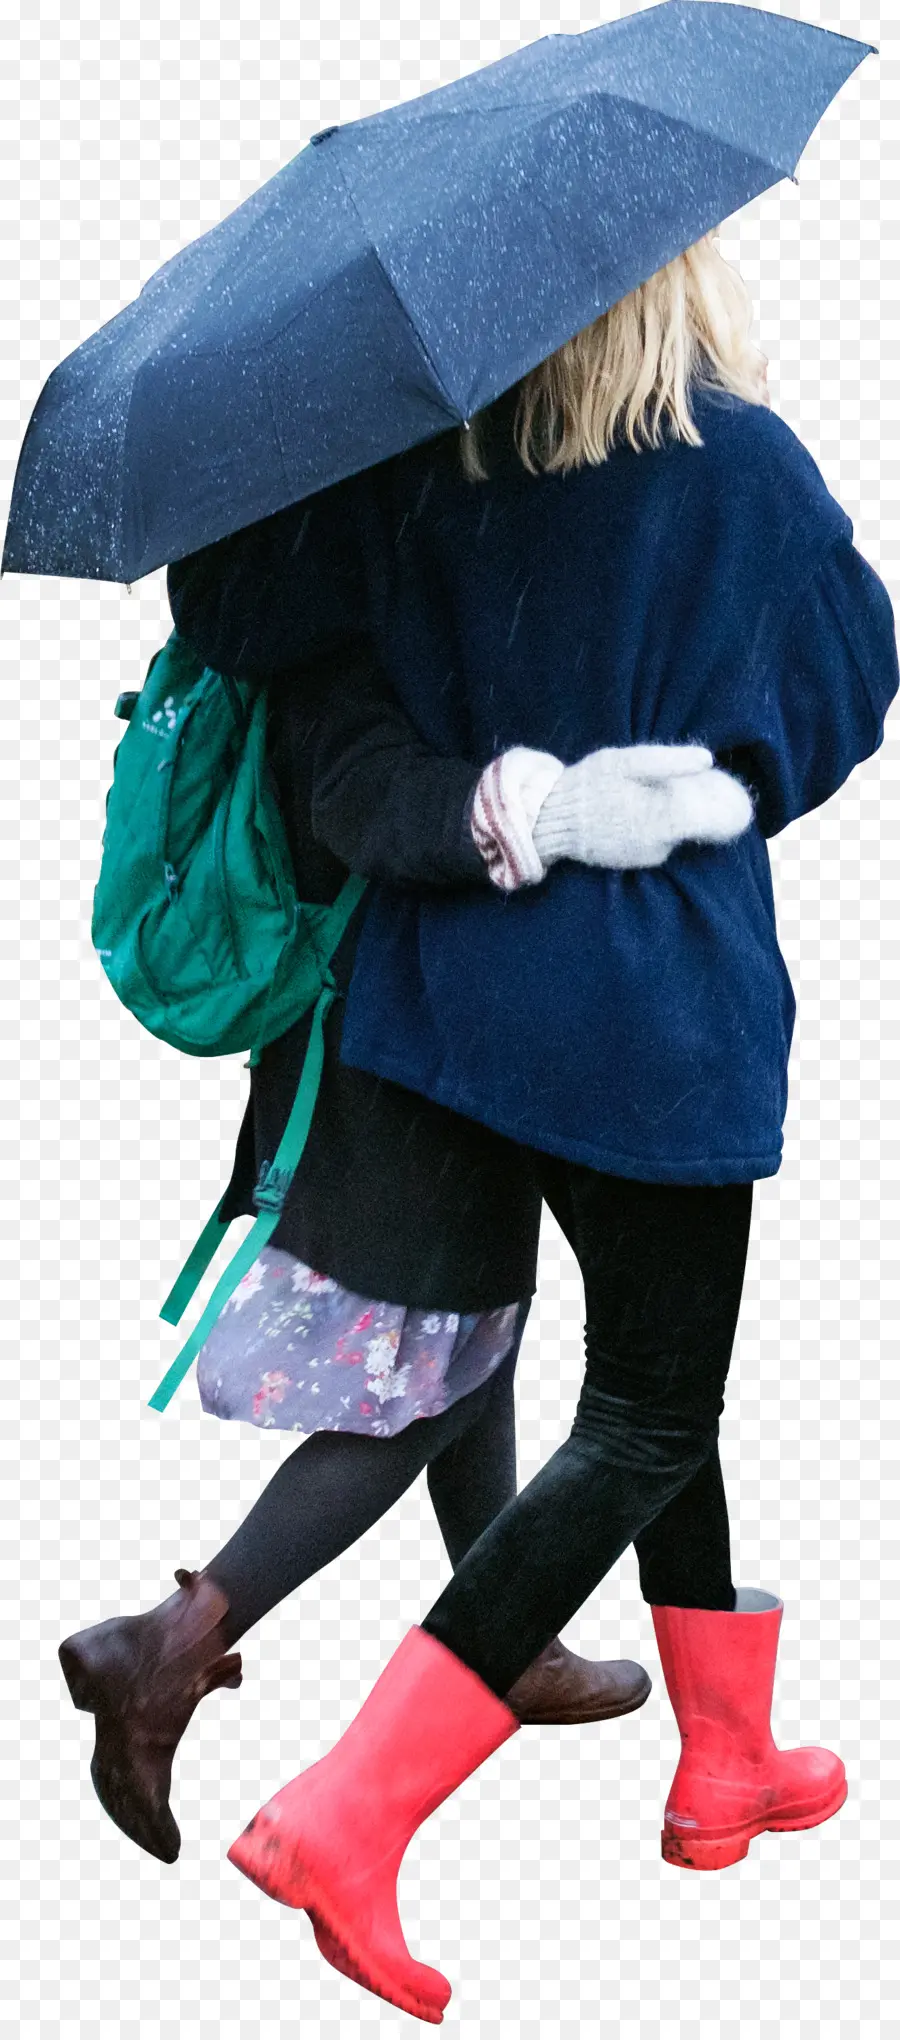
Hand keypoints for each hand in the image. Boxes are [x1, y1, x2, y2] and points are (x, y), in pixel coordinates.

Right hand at [531, 744, 752, 869]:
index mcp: (660, 817)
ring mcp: (648, 856)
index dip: (724, 805)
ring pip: (678, 835)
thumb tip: (707, 759)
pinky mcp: (637, 862)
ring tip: (654, 795)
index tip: (727, 790)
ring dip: (677, 817)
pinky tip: (642, 811)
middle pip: (697, 827)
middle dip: (699, 808)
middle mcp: (660, 844)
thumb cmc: (588, 785)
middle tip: (693, 787)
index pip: (710, 817)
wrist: (550, 821)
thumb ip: (667, 760)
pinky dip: (660, 828)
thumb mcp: (624, 762)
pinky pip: (661, 842)